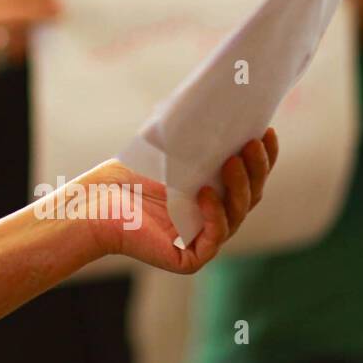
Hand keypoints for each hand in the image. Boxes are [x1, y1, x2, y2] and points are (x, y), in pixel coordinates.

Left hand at [78, 128, 278, 273]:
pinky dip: (214, 213)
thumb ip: (197, 137)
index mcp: (215, 194)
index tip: (267, 131)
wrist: (96, 202)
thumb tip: (223, 105)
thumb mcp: (169, 150)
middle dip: (255, 168)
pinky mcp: (190, 257)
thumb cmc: (128, 175)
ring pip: (236, 214)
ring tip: (232, 161)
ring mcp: (204, 240)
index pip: (249, 177)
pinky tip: (206, 192)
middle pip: (249, 195)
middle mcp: (215, 218)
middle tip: (251, 143)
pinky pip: (213, 235)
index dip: (263, 157)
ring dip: (238, 186)